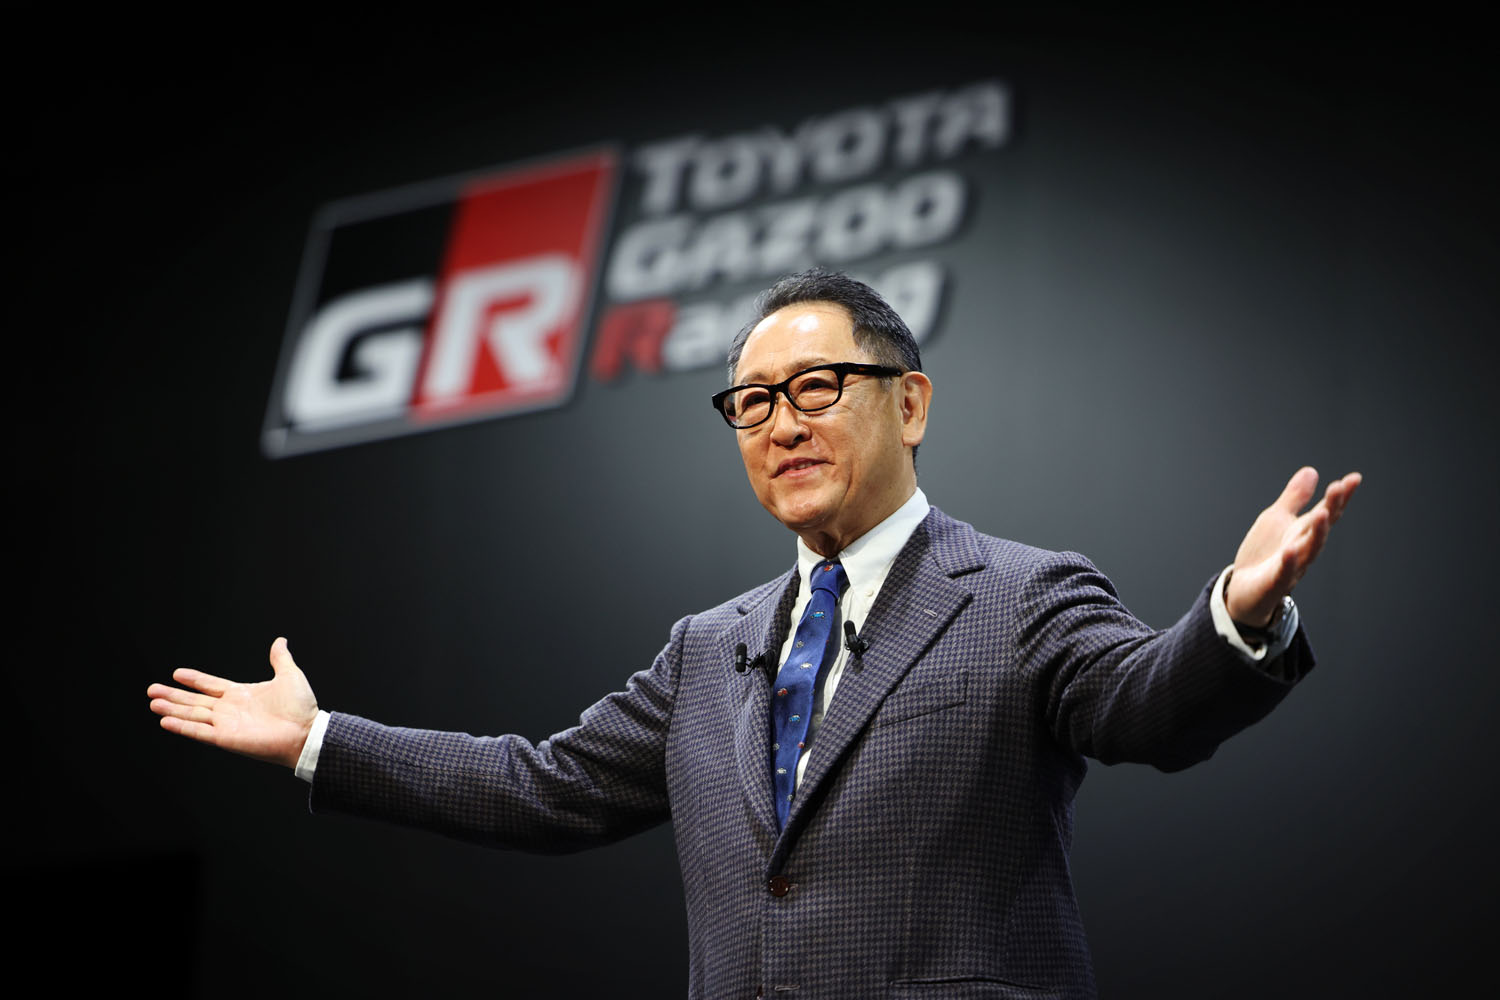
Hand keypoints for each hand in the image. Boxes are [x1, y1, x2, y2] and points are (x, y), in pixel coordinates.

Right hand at [147, 637, 318, 768]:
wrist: (306, 731)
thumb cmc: (300, 707)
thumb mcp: (289, 675)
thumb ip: (280, 659)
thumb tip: (280, 641)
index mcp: (241, 694)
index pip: (211, 685)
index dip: (194, 679)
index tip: (176, 673)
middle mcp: (229, 709)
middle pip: (195, 701)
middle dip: (173, 695)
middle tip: (151, 690)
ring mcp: (226, 724)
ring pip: (192, 715)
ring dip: (172, 709)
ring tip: (153, 703)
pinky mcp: (226, 738)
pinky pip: (199, 731)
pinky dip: (182, 727)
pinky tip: (165, 721)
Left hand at [1225, 467, 1361, 627]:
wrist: (1244, 590)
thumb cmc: (1264, 553)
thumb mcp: (1277, 518)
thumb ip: (1295, 498)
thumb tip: (1311, 470)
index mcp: (1304, 532)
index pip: (1327, 512)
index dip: (1340, 496)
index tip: (1354, 478)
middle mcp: (1303, 548)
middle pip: (1321, 528)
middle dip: (1331, 508)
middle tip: (1338, 487)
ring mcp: (1291, 567)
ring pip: (1309, 550)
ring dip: (1318, 533)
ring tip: (1323, 513)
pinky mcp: (1274, 583)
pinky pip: (1284, 573)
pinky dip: (1288, 563)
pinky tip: (1290, 550)